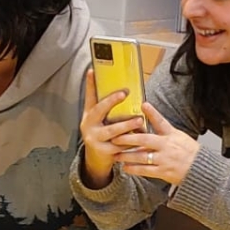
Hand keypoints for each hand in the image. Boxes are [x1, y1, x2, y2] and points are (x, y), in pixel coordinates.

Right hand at [79, 69, 142, 188]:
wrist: (96, 158)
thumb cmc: (102, 132)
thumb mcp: (100, 119)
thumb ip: (106, 106)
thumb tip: (118, 86)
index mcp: (89, 114)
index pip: (89, 96)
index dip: (89, 83)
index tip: (92, 71)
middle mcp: (88, 124)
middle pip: (98, 110)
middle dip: (111, 101)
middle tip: (124, 93)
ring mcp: (95, 138)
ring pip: (112, 131)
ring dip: (126, 125)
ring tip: (139, 120)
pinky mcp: (104, 151)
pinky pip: (120, 145)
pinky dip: (131, 141)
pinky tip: (140, 138)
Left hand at [113, 103, 200, 186]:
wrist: (200, 169)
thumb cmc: (188, 151)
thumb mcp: (178, 136)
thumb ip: (163, 129)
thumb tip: (146, 118)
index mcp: (172, 135)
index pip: (161, 122)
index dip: (153, 113)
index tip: (143, 104)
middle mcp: (167, 146)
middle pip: (145, 140)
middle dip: (128, 139)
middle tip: (115, 137)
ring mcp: (165, 159)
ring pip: (142, 157)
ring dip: (127, 156)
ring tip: (116, 155)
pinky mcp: (163, 172)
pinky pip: (146, 171)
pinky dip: (135, 169)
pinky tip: (126, 168)